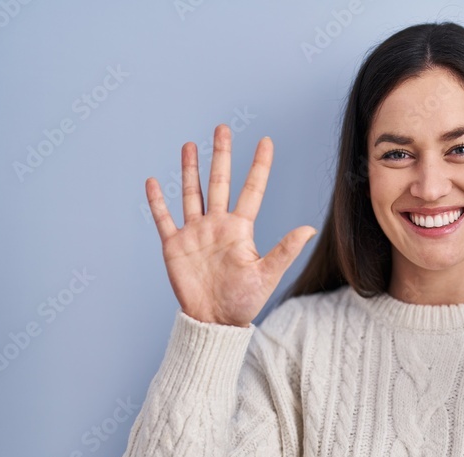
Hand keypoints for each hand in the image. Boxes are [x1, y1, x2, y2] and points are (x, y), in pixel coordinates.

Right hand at [146, 124, 317, 326]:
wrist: (215, 321)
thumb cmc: (244, 301)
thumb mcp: (267, 274)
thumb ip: (285, 250)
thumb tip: (310, 229)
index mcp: (240, 229)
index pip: (252, 189)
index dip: (259, 165)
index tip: (266, 141)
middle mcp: (217, 224)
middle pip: (219, 182)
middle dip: (221, 155)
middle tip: (222, 128)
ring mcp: (195, 233)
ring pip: (192, 193)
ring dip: (190, 169)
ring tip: (190, 144)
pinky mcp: (175, 246)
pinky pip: (164, 219)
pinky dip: (158, 201)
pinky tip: (153, 181)